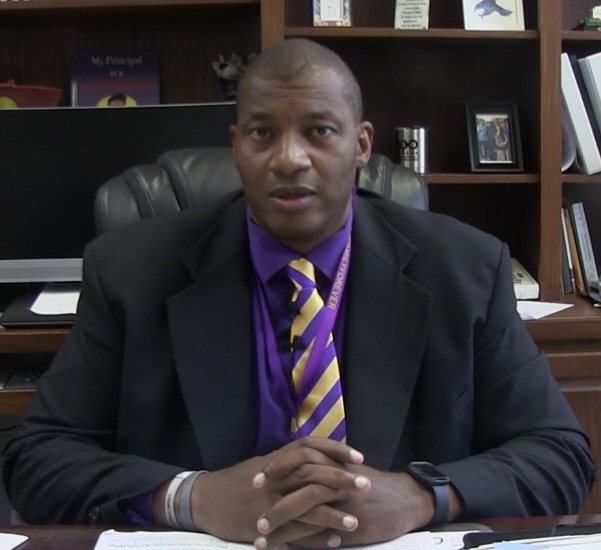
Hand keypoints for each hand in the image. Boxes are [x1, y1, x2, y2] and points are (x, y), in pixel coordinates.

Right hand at [188, 437, 365, 542]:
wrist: (205, 499)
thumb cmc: (237, 481)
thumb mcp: (263, 464)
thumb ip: (289, 463)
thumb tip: (317, 459)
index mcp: (276, 460)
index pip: (310, 447)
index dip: (335, 450)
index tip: (358, 456)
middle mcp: (275, 478)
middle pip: (312, 473)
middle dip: (341, 478)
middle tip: (366, 484)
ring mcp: (269, 502)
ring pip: (306, 505)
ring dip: (333, 514)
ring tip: (356, 521)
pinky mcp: (264, 526)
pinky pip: (295, 532)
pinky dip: (316, 537)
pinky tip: (334, 541)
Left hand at [255, 463, 436, 548]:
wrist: (404, 499)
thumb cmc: (372, 484)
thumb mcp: (348, 469)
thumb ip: (324, 467)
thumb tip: (295, 471)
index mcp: (334, 463)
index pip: (299, 459)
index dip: (276, 468)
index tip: (256, 478)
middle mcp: (336, 480)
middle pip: (298, 484)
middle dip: (272, 498)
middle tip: (252, 511)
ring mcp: (343, 503)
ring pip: (305, 511)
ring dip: (280, 524)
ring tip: (259, 536)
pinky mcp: (350, 526)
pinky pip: (319, 535)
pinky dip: (299, 543)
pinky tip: (283, 549)